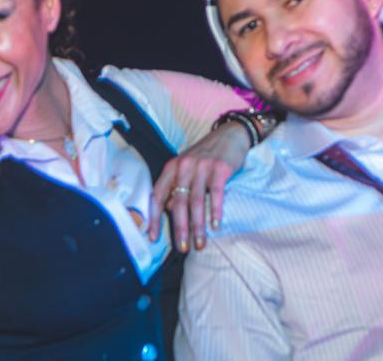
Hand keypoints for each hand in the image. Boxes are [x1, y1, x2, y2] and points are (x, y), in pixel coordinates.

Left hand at [149, 121, 249, 251]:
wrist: (229, 135)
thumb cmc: (205, 156)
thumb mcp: (186, 168)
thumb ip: (176, 186)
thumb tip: (168, 210)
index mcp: (172, 167)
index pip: (157, 194)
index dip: (153, 217)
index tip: (153, 237)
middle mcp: (184, 166)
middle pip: (178, 202)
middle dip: (180, 228)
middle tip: (182, 247)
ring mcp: (202, 167)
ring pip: (196, 201)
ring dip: (198, 226)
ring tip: (200, 244)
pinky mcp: (220, 168)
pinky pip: (216, 193)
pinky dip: (215, 211)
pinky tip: (215, 225)